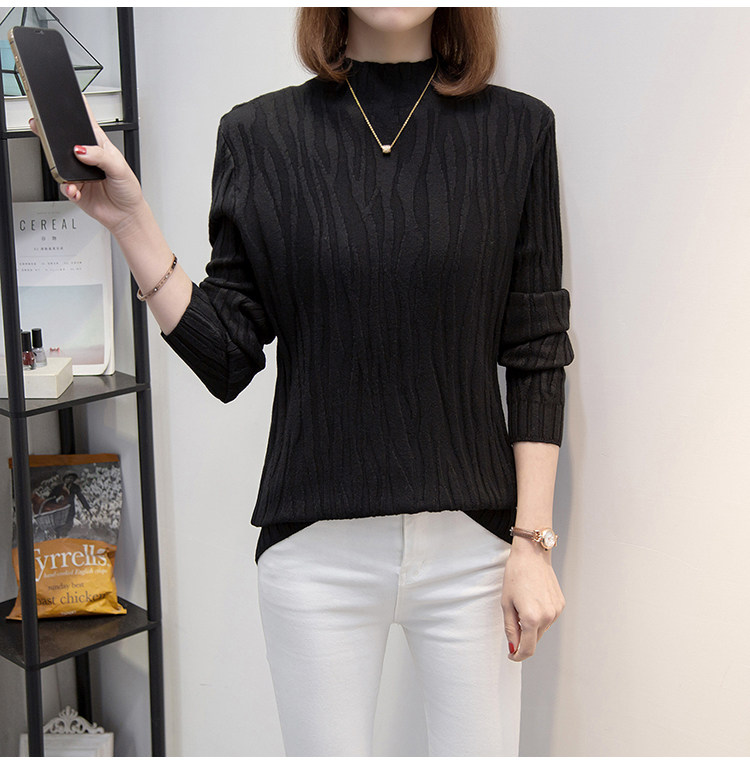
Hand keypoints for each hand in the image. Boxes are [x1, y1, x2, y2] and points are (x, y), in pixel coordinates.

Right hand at [28, 94, 146, 234]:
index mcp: (99, 145)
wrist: (125, 215)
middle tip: (44, 131)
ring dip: (61, 169)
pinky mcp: (74, 187)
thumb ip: (101, 157)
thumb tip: (81, 150)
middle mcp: (86, 156)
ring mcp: (78, 172)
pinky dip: (67, 188)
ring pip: (59, 163)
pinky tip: (74, 190)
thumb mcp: (120, 168)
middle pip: (64, 141)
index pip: (86, 122)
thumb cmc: (128, 189)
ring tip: (69, 177)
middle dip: (52, 136)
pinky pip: (63, 184)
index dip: (76, 108)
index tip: (65, 96)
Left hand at [501, 540, 564, 660]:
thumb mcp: (506, 603)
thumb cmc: (515, 576)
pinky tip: (533, 600)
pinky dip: (540, 616)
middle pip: (534, 640)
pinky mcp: (561, 604)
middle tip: (513, 621)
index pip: (527, 649)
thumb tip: (514, 648)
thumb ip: (510, 629)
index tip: (512, 655)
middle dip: (523, 638)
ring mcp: (556, 611)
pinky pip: (549, 618)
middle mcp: (547, 617)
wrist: (532, 555)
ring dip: (532, 626)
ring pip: (542, 629)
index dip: (518, 656)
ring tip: (523, 605)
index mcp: (532, 618)